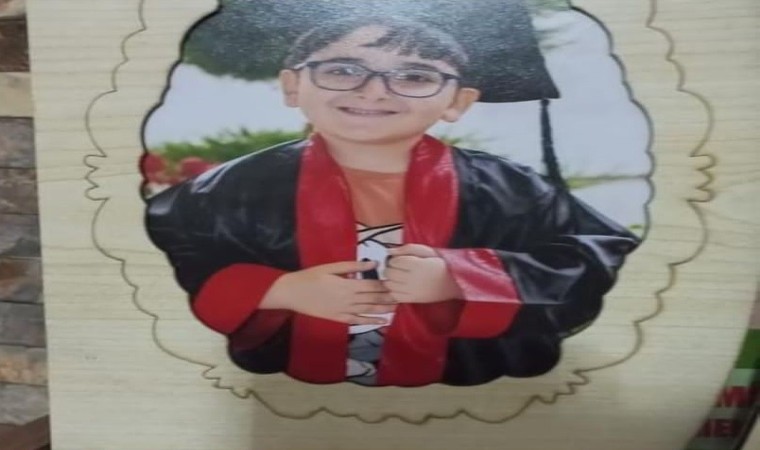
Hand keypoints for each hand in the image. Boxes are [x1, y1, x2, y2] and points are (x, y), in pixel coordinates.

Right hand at [261, 261, 396, 324]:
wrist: (292, 293)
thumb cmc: (311, 276)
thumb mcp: (331, 267)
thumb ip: (352, 266)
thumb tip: (373, 264)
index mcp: (347, 284)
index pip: (372, 285)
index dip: (386, 284)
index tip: (397, 281)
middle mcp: (348, 299)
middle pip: (373, 298)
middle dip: (389, 297)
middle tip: (403, 294)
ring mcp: (344, 311)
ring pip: (368, 310)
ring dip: (384, 309)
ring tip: (397, 306)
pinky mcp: (339, 318)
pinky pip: (358, 321)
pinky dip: (370, 322)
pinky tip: (382, 321)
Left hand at [385, 244, 461, 302]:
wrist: (453, 282)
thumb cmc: (439, 263)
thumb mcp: (426, 251)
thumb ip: (407, 249)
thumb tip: (389, 251)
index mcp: (417, 264)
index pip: (394, 261)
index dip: (393, 260)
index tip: (399, 260)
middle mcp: (412, 278)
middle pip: (389, 273)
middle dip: (390, 269)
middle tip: (397, 268)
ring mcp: (412, 291)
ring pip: (390, 285)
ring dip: (390, 279)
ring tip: (398, 277)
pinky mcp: (413, 300)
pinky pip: (395, 296)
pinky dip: (393, 290)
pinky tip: (399, 286)